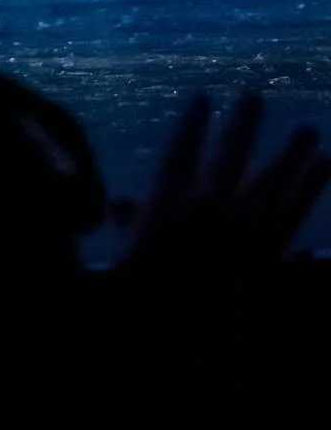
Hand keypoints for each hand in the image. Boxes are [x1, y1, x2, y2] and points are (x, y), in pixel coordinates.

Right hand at [119, 90, 330, 382]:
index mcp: (169, 201)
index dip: (190, 124)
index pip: (180, 151)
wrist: (190, 335)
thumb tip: (118, 202)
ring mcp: (243, 224)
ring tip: (310, 130)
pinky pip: (293, 210)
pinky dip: (309, 187)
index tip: (201, 96)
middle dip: (242, 124)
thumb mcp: (126, 259)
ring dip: (290, 153)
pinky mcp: (269, 247)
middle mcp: (209, 202)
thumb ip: (127, 226)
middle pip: (229, 154)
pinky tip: (324, 166)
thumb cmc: (149, 299)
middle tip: (254, 94)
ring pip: (271, 178)